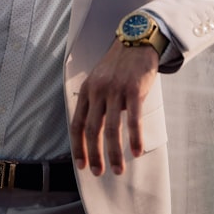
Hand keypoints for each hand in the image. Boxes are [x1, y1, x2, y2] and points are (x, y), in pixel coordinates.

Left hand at [69, 41, 158, 176]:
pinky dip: (135, 139)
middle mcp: (98, 91)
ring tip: (118, 169)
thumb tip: (97, 131)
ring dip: (114, 153)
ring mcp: (116, 90)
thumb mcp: (100, 80)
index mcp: (87, 90)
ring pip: (112, 129)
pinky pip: (133, 120)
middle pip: (92, 130)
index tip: (82, 165)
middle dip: (95, 155)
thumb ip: (96, 101)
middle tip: (100, 172)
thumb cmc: (119, 65)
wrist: (137, 41)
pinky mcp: (134, 89)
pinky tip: (137, 151)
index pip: (77, 124)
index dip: (78, 147)